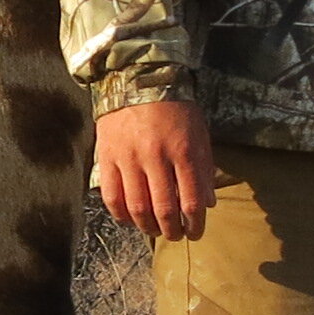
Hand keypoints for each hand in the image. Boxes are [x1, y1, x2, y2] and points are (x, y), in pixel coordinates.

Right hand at [93, 99, 218, 240]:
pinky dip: (121, 215)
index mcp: (183, 151)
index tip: (196, 232)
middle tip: (176, 236)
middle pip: (165, 210)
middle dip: (173, 231)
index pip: (192, 202)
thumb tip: (207, 205)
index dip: (195, 225)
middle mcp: (155, 157)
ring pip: (137, 208)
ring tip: (155, 230)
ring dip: (148, 227)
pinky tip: (130, 219)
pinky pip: (112, 197)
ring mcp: (128, 158)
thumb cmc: (174, 108)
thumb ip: (203, 169)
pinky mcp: (106, 157)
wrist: (138, 78)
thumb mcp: (199, 133)